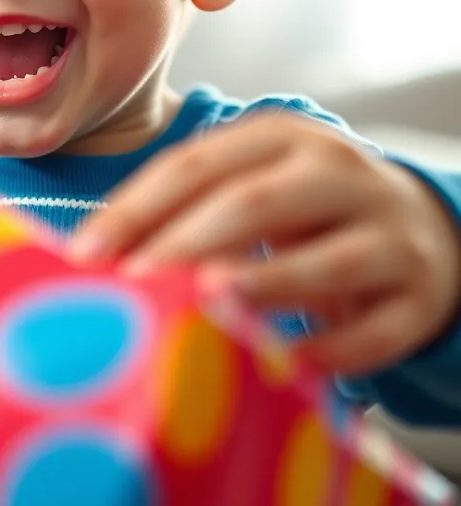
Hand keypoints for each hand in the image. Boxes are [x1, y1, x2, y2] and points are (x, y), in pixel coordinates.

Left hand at [69, 112, 460, 375]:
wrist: (420, 228)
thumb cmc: (304, 210)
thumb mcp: (253, 185)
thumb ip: (187, 209)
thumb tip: (94, 259)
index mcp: (281, 137)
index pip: (196, 164)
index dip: (135, 207)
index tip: (84, 255)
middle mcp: (338, 173)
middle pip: (255, 203)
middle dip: (185, 244)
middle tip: (132, 286)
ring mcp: (387, 233)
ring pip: (328, 260)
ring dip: (264, 286)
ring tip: (206, 309)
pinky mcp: (418, 295)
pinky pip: (374, 331)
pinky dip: (328, 353)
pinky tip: (284, 367)